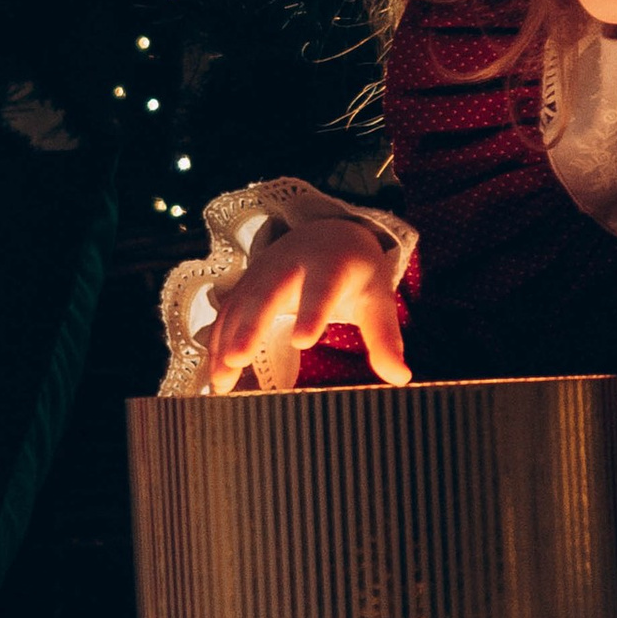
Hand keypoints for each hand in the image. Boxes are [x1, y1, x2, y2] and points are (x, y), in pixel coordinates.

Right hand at [207, 217, 409, 393]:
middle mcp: (289, 264)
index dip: (312, 311)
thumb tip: (400, 378)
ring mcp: (261, 272)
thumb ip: (385, 337)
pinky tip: (216, 376)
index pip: (322, 287)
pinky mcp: (245, 286)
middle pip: (267, 294)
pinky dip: (218, 343)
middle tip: (239, 360)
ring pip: (239, 306)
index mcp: (330, 264)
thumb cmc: (354, 272)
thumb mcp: (377, 298)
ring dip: (226, 343)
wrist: (326, 234)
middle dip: (251, 326)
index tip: (304, 341)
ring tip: (221, 383)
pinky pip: (227, 314)